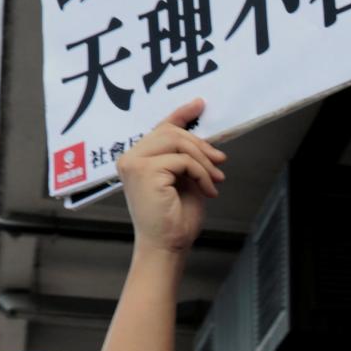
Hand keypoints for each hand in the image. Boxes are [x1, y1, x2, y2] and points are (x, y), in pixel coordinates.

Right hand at [115, 98, 226, 255]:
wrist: (168, 246)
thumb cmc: (175, 219)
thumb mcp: (185, 181)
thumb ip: (187, 159)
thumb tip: (205, 142)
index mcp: (138, 159)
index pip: (160, 128)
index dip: (181, 114)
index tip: (200, 104)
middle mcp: (130, 158)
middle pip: (171, 132)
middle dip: (201, 145)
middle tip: (220, 163)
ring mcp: (133, 163)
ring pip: (178, 142)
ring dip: (204, 160)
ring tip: (216, 180)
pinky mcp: (144, 171)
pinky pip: (183, 160)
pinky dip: (201, 173)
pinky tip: (208, 191)